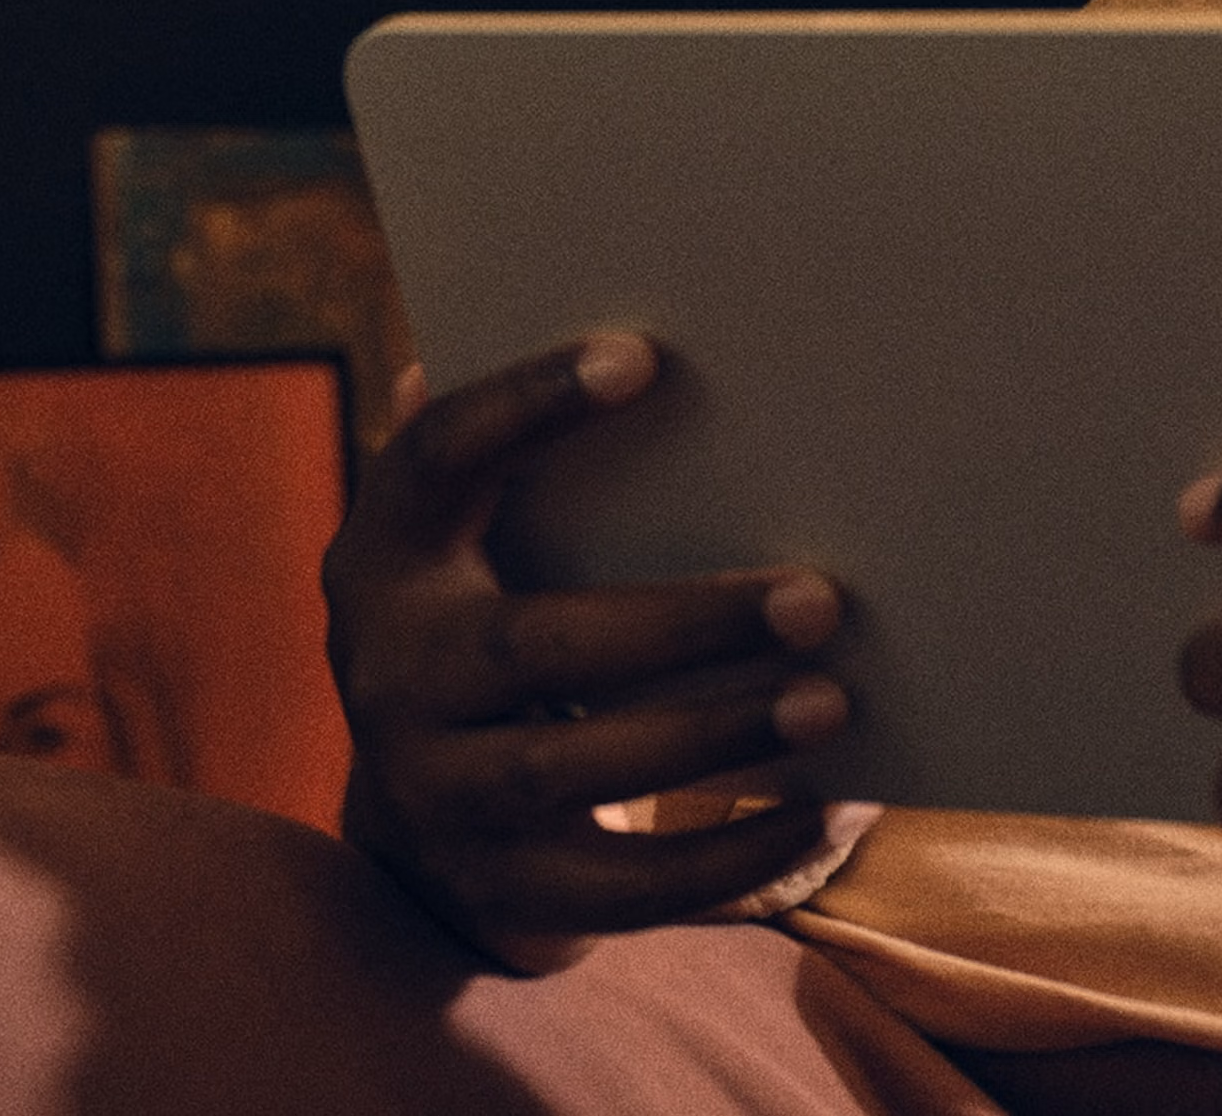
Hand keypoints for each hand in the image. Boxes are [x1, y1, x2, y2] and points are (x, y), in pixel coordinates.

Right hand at [322, 332, 855, 971]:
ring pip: (577, 768)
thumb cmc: (496, 622)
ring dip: (715, 734)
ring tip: (833, 699)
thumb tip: (628, 332)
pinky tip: (825, 809)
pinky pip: (622, 889)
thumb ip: (520, 451)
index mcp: (388, 555)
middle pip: (536, 647)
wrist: (423, 829)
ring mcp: (440, 794)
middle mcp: (393, 676)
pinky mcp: (503, 890)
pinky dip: (727, 859)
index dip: (526, 404)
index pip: (435, 459)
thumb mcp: (479, 543)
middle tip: (820, 597)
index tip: (644, 355)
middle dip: (683, 623)